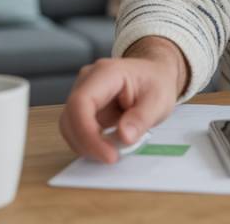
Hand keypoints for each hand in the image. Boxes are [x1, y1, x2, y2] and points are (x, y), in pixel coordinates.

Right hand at [58, 36, 186, 162]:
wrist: (155, 74)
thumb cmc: (157, 82)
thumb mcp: (159, 100)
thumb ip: (142, 118)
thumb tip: (123, 137)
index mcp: (107, 73)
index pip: (81, 102)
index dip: (87, 133)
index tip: (108, 154)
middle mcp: (88, 80)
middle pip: (70, 117)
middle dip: (87, 143)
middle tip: (112, 157)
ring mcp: (83, 93)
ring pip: (70, 126)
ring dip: (87, 145)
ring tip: (112, 151)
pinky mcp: (83, 107)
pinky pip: (77, 129)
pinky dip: (89, 143)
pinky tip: (107, 147)